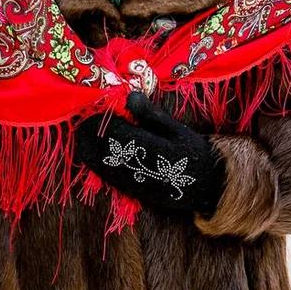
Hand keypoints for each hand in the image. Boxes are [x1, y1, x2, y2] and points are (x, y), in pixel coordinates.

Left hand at [74, 92, 223, 214]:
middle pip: (105, 151)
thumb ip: (151, 114)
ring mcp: (137, 184)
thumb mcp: (177, 130)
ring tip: (84, 134)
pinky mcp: (134, 193)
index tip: (92, 111)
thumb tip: (130, 96)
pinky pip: (107, 178)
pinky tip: (93, 151)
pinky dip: (96, 163)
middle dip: (90, 136)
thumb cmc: (193, 152)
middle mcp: (143, 170)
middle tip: (82, 121)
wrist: (208, 186)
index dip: (102, 123)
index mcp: (156, 150)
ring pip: (102, 166)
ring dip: (89, 149)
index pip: (118, 135)